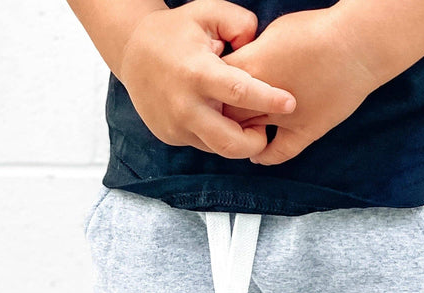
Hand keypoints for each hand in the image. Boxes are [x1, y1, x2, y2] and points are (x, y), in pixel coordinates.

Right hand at [117, 0, 296, 158]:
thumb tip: (259, 46)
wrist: (132, 53)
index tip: (291, 103)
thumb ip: (240, 24)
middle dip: (256, 143)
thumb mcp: (207, 13)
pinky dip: (219, 137)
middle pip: (230, 142)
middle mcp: (185, 105)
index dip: (269, 99)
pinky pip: (204, 145)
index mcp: (196, 72)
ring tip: (246, 125)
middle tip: (266, 131)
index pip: (239, 92)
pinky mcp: (171, 136)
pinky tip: (222, 121)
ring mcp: (176, 125)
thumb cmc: (178, 32)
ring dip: (238, 142)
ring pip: (219, 149)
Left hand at [219, 7, 383, 164]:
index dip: (211, 88)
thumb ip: (253, 54)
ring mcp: (285, 117)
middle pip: (225, 113)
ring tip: (236, 132)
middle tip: (218, 115)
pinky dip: (266, 156)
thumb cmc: (317, 31)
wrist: (356, 45)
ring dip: (240, 135)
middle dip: (220, 114)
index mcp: (251, 66)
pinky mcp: (306, 130)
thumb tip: (243, 68)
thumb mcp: (273, 33)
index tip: (212, 89)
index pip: (215, 84)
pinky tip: (258, 154)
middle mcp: (262, 95)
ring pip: (248, 134)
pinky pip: (279, 152)